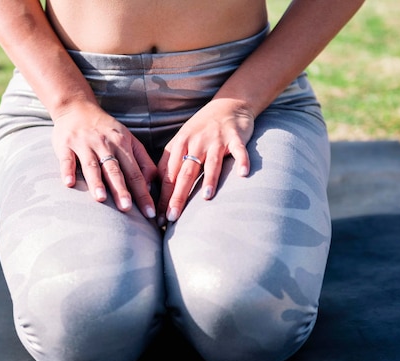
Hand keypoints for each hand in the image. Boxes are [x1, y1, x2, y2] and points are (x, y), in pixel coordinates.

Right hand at [52, 100, 157, 218]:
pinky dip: (67, 170)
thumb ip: (143, 161)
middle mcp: (105, 145)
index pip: (136, 173)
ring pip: (92, 165)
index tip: (150, 214)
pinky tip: (69, 183)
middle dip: (122, 190)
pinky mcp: (65, 145)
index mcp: (123, 145)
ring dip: (96, 182)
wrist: (77, 108)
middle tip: (127, 209)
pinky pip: (67, 159)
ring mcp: (84, 144)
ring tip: (101, 199)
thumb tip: (152, 185)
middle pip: (115, 171)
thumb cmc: (106, 129)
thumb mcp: (129, 140)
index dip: (143, 194)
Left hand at [156, 98, 254, 224]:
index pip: (168, 175)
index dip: (163, 197)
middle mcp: (196, 142)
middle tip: (173, 217)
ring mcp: (216, 139)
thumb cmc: (201, 130)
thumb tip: (155, 191)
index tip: (159, 217)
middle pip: (185, 172)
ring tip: (206, 197)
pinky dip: (242, 161)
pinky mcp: (235, 137)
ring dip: (209, 180)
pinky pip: (239, 150)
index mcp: (179, 145)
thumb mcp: (181, 143)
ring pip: (211, 162)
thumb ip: (170, 164)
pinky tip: (243, 174)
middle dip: (178, 196)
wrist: (228, 104)